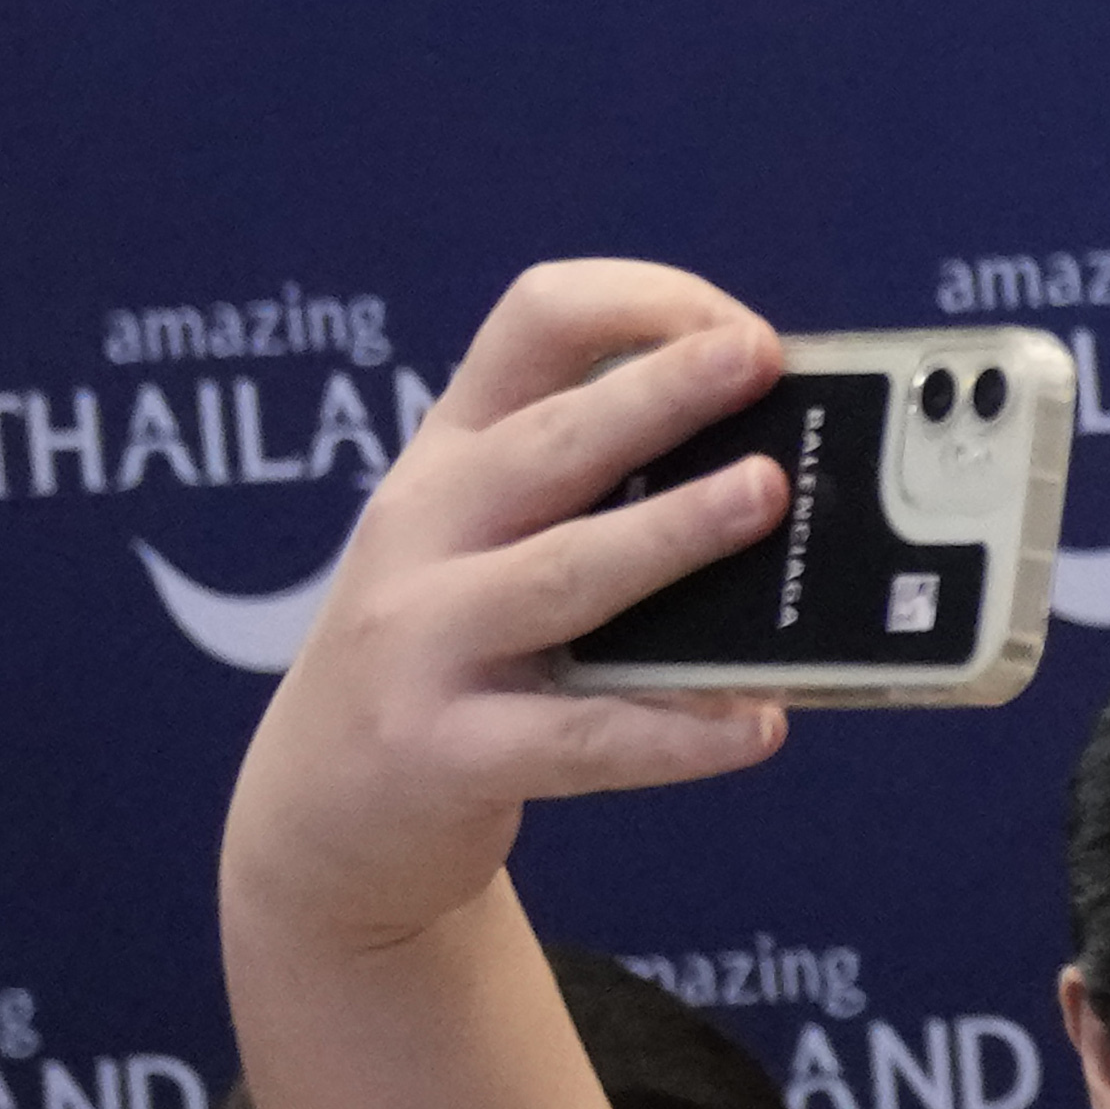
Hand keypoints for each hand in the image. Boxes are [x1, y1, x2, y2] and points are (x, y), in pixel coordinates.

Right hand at [218, 263, 800, 961]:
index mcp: (452, 454)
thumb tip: (787, 476)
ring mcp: (423, 639)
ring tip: (765, 498)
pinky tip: (760, 723)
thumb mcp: (488, 542)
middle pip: (550, 442)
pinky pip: (582, 739)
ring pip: (562, 575)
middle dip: (659, 392)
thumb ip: (605, 497)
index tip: (739, 330)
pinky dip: (676, 733)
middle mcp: (426, 527)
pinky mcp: (445, 752)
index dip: (638, 303)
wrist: (322, 804)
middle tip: (758, 360)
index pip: (533, 326)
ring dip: (670, 532)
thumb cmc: (449, 650)